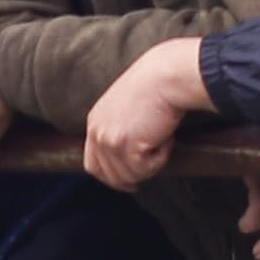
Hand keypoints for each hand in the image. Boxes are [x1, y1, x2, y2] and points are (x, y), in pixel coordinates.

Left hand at [82, 37, 209, 192]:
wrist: (165, 77)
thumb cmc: (155, 88)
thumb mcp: (126, 109)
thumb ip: (121, 129)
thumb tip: (132, 157)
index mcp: (95, 123)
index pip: (93, 164)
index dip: (112, 178)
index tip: (131, 182)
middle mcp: (97, 133)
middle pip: (111, 176)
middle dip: (135, 176)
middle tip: (154, 162)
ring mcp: (109, 140)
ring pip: (131, 175)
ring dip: (152, 163)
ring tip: (162, 139)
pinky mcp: (126, 145)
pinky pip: (146, 168)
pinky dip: (161, 158)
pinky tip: (166, 137)